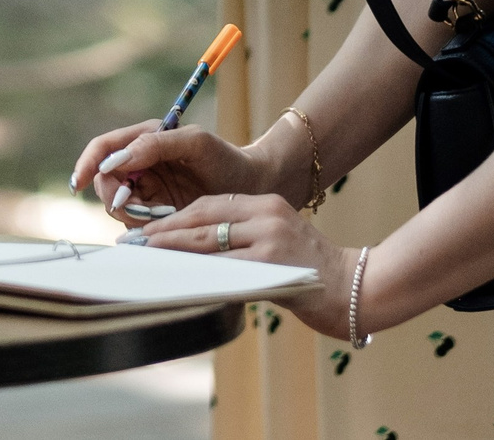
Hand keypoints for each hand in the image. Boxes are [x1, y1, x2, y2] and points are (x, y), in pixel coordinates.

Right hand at [71, 119, 272, 219]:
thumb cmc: (227, 159)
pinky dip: (142, 224)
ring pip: (117, 203)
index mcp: (145, 138)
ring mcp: (147, 189)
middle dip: (114, 194)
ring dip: (131, 212)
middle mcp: (140, 163)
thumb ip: (156, 144)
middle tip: (139, 207)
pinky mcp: (155, 212)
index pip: (104, 148)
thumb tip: (119, 159)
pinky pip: (135, 221)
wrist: (253, 189)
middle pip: (104, 180)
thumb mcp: (196, 143)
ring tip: (163, 213)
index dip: (87, 164)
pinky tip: (165, 220)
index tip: (79, 183)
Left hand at [133, 194, 362, 337]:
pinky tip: (178, 279)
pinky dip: (197, 273)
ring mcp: (269, 239)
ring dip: (173, 251)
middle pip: (202, 219)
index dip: (174, 218)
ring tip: (146, 259)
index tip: (147, 230)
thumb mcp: (279, 242)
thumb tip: (199, 252)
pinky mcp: (272, 265)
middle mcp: (266, 215)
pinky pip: (224, 268)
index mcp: (265, 204)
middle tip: (135, 243)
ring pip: (208, 242)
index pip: (209, 206)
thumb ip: (245, 240)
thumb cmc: (314, 273)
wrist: (358, 290)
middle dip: (165, 232)